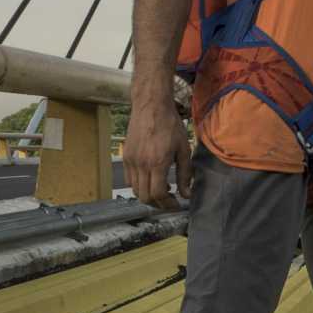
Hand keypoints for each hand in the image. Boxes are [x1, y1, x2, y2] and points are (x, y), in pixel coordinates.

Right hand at [125, 93, 191, 209]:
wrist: (151, 107)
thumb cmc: (170, 125)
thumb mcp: (184, 149)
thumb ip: (185, 174)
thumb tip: (186, 194)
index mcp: (158, 162)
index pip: (158, 193)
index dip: (167, 204)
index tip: (175, 205)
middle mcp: (141, 164)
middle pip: (145, 196)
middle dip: (158, 203)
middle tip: (169, 201)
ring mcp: (131, 161)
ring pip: (135, 190)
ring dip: (148, 195)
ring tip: (161, 190)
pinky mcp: (125, 156)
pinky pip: (129, 179)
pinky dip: (138, 186)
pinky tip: (150, 180)